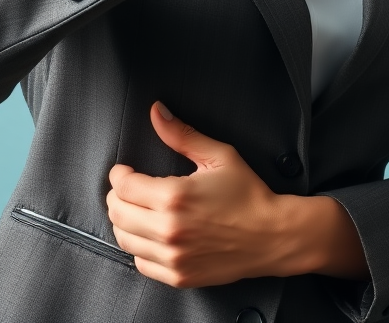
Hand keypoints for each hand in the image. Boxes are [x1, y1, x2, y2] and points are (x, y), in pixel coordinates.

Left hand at [106, 103, 367, 287]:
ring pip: (124, 239)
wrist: (271, 235)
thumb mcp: (218, 155)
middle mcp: (169, 230)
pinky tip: (151, 233)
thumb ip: (182, 134)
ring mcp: (172, 257)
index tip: (124, 171)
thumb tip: (157, 113)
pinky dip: (139, 246)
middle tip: (128, 188)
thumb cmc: (248, 194)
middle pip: (117, 213)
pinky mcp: (178, 276)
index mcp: (175, 197)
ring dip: (124, 221)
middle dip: (117, 196)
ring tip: (137, 209)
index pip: (124, 186)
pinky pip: (140, 262)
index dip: (119, 175)